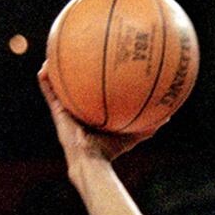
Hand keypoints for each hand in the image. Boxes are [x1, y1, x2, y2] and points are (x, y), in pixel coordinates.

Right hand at [38, 63, 164, 166]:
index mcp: (92, 114)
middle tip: (76, 56)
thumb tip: (169, 116)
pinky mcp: (56, 111)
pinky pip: (48, 91)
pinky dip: (45, 78)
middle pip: (74, 88)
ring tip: (53, 53)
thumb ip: (149, 125)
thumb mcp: (133, 134)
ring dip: (54, 70)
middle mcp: (77, 111)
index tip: (95, 68)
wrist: (91, 160)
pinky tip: (45, 65)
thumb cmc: (111, 151)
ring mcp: (65, 111)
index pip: (92, 96)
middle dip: (73, 73)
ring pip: (57, 86)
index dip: (92, 83)